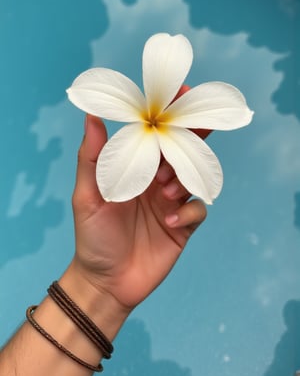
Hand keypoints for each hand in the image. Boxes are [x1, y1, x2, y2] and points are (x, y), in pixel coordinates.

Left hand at [71, 113, 206, 311]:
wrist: (105, 282)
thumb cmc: (92, 236)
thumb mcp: (86, 195)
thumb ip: (92, 157)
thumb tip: (91, 115)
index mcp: (135, 168)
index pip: (155, 135)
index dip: (169, 114)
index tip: (181, 93)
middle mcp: (156, 181)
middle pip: (181, 150)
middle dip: (192, 135)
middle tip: (199, 124)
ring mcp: (171, 202)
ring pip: (192, 176)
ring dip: (183, 177)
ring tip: (164, 190)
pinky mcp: (183, 225)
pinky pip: (198, 209)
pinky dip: (188, 210)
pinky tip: (169, 219)